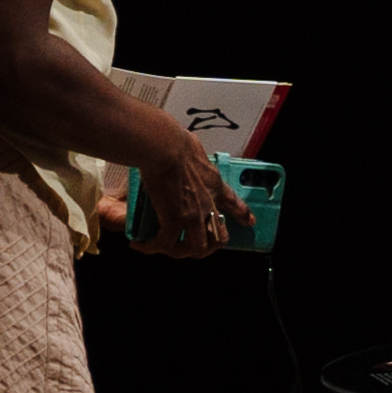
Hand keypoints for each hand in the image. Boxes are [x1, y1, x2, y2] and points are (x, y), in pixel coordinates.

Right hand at [130, 133, 235, 259]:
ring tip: (164, 248)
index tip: (250, 222)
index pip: (234, 202)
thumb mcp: (193, 147)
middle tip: (191, 246)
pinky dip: (152, 247)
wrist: (164, 147)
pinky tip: (141, 245)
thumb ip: (193, 154)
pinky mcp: (174, 220)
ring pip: (196, 248)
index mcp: (214, 184)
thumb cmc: (174, 141)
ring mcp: (193, 215)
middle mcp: (208, 204)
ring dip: (180, 251)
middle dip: (208, 246)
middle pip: (219, 237)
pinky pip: (165, 244)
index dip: (243, 215)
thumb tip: (187, 144)